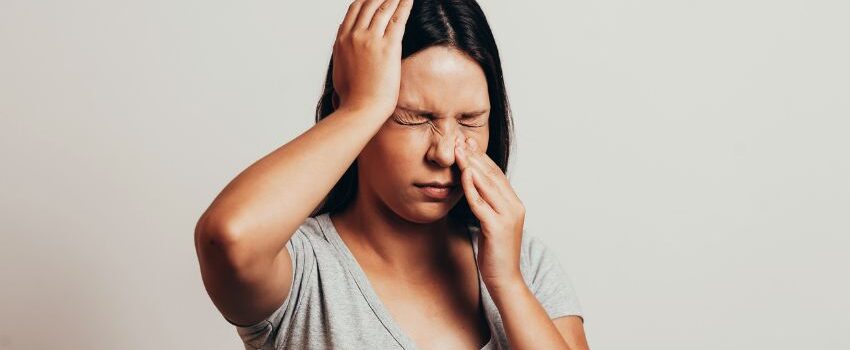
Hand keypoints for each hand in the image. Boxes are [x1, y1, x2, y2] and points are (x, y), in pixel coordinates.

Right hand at [332, 0, 413, 116]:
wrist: (360, 108)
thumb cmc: (352, 96)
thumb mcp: (339, 68)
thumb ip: (340, 51)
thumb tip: (341, 41)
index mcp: (341, 40)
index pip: (354, 10)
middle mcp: (354, 36)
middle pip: (368, 5)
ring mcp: (370, 40)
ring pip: (383, 9)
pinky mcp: (388, 47)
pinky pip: (398, 20)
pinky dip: (404, 6)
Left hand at [454, 135, 525, 289]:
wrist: (505, 279)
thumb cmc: (496, 253)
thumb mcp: (492, 224)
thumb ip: (487, 206)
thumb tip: (474, 190)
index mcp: (514, 204)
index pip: (497, 174)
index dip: (482, 157)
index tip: (467, 142)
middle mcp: (514, 206)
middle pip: (492, 175)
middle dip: (475, 155)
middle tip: (460, 139)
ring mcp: (507, 216)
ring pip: (487, 185)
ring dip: (472, 166)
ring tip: (458, 150)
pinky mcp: (497, 227)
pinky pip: (481, 203)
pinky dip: (471, 187)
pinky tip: (463, 175)